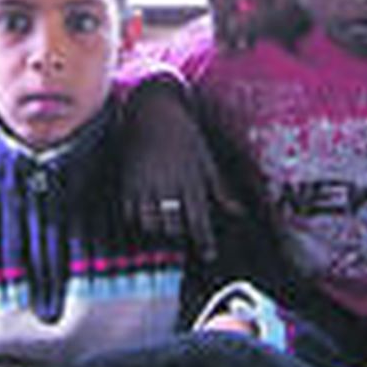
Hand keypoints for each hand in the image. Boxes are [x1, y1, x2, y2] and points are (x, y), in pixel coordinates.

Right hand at [117, 79, 241, 262]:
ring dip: (157, 234)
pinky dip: (136, 223)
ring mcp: (146, 184)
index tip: (208, 255)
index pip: (199, 220)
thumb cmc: (185, 136)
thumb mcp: (206, 161)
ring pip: (149, 224)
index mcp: (191, 181)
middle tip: (183, 243)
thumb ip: (221, 190)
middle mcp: (168, 185)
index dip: (204, 242)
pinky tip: (143, 225)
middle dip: (179, 239)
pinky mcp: (127, 181)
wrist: (154, 111)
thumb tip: (239, 212)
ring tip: (163, 236)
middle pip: (172, 227)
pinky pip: (129, 213)